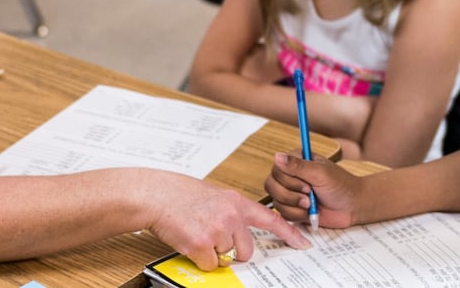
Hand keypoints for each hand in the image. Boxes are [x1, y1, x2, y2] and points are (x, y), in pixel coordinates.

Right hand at [145, 175, 310, 270]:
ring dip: (212, 252)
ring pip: (226, 257)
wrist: (156, 195)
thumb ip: (232, 211)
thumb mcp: (214, 195)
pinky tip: (189, 240)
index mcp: (236, 201)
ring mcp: (216, 230)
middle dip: (233, 250)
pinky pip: (209, 264)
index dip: (289, 233)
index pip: (271, 219)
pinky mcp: (201, 244)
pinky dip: (199, 259)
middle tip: (214, 237)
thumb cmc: (180, 194)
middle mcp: (230, 215)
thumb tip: (240, 233)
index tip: (303, 244)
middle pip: (247, 250)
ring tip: (197, 232)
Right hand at [265, 152, 362, 227]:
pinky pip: (282, 213)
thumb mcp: (320, 173)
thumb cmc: (341, 186)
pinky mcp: (293, 208)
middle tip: (309, 195)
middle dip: (291, 194)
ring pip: (275, 200)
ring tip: (311, 205)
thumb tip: (277, 156)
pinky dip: (296, 215)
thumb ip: (298, 166)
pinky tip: (309, 212)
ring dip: (294, 205)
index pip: (276, 168)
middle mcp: (290, 176)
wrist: (352, 207)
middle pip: (271, 185)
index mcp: (296, 161)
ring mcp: (290, 193)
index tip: (307, 184)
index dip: (288, 180)